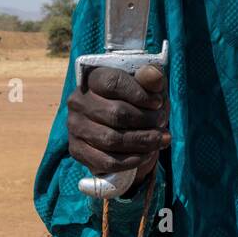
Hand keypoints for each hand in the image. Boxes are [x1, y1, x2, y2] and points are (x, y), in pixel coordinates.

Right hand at [67, 64, 170, 192]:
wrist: (123, 126)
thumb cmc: (136, 100)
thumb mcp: (146, 85)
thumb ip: (149, 77)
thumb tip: (154, 75)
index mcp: (91, 78)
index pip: (113, 83)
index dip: (140, 94)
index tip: (158, 103)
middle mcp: (78, 101)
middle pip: (115, 113)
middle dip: (145, 120)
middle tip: (162, 122)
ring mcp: (75, 127)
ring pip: (111, 139)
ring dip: (142, 141)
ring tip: (161, 139)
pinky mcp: (77, 150)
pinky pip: (107, 161)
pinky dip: (132, 160)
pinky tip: (147, 154)